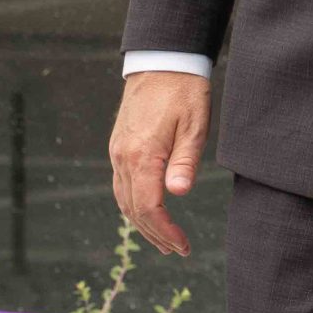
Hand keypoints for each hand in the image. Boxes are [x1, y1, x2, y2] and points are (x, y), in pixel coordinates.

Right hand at [108, 70, 208, 256]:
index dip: (166, 230)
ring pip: (123, 199)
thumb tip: (178, 194)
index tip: (184, 246)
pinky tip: (148, 212)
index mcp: (142, 154)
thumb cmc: (184, 91)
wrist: (161, 61)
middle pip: (133, 209)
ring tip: (163, 241)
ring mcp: (117, 152)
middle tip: (177, 250)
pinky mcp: (118, 147)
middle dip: (155, 234)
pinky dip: (133, 205)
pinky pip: (121, 185)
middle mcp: (123, 157)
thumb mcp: (195, 124)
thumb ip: (185, 160)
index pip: (149, 207)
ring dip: (142, 224)